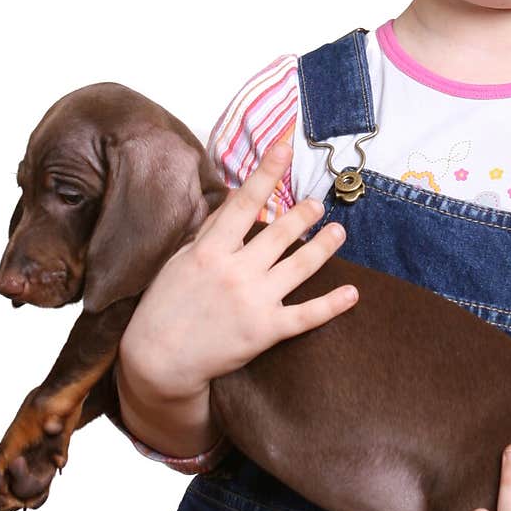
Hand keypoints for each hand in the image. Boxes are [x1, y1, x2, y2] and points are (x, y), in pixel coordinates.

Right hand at [118, 140, 356, 398]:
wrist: (157, 362)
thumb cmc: (164, 307)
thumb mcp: (180, 260)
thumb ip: (211, 231)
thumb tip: (234, 197)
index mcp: (211, 250)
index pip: (245, 202)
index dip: (267, 172)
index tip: (285, 148)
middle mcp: (236, 271)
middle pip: (280, 232)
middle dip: (304, 214)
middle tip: (318, 203)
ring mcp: (253, 301)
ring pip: (300, 266)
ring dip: (324, 246)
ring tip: (339, 232)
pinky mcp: (265, 331)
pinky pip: (306, 315)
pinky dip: (332, 305)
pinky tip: (352, 294)